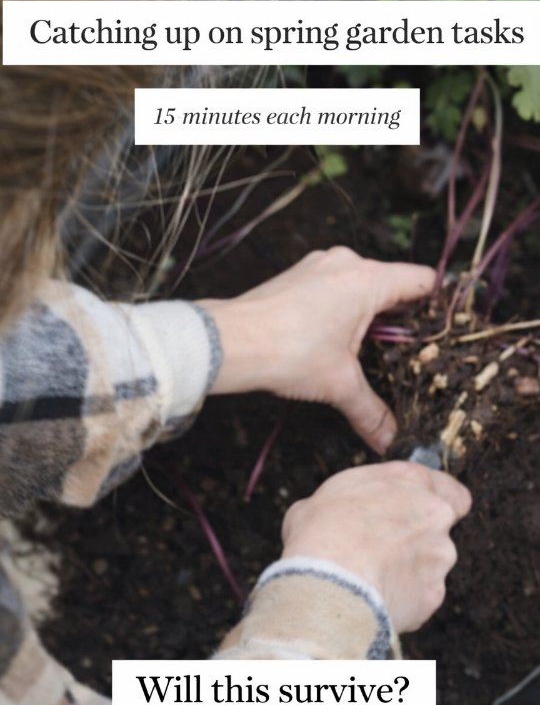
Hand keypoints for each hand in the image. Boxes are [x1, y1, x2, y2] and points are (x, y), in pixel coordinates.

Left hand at [200, 247, 434, 452]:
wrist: (229, 342)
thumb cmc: (288, 351)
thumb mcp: (339, 385)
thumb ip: (371, 412)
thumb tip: (390, 440)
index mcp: (367, 280)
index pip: (422, 280)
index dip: (437, 303)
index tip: (443, 328)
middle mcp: (345, 264)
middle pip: (391, 283)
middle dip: (401, 317)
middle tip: (410, 351)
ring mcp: (317, 267)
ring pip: (359, 285)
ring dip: (368, 314)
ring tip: (372, 350)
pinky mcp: (296, 277)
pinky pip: (333, 287)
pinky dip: (342, 309)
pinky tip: (336, 340)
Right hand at [281, 461, 471, 632]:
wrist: (329, 582)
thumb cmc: (320, 532)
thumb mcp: (324, 497)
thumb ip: (350, 500)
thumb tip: (335, 513)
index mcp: (409, 480)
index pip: (450, 489)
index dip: (435, 503)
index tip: (416, 513)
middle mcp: (435, 513)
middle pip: (440, 527)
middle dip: (418, 539)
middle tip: (383, 549)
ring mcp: (439, 555)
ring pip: (432, 564)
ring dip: (409, 570)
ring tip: (371, 579)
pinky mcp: (434, 594)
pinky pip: (421, 596)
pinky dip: (403, 599)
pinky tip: (374, 599)